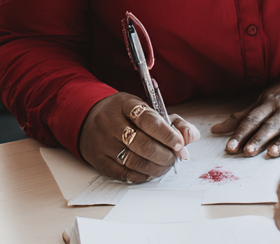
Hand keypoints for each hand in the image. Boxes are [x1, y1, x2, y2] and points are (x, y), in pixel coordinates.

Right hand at [78, 92, 198, 181]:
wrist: (88, 119)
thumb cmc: (124, 115)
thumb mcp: (146, 108)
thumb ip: (173, 122)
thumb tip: (191, 136)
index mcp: (124, 104)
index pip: (148, 120)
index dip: (167, 134)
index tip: (180, 144)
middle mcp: (110, 122)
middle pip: (142, 144)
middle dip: (165, 155)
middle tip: (176, 157)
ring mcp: (102, 142)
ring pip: (134, 161)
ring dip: (156, 167)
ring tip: (166, 165)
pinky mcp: (98, 160)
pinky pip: (123, 173)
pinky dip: (142, 175)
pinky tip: (150, 170)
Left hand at [211, 75, 279, 157]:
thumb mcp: (265, 100)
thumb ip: (241, 116)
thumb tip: (215, 130)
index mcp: (271, 102)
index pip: (253, 119)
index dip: (241, 133)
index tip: (230, 148)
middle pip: (270, 125)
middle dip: (259, 138)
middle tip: (247, 152)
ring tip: (271, 153)